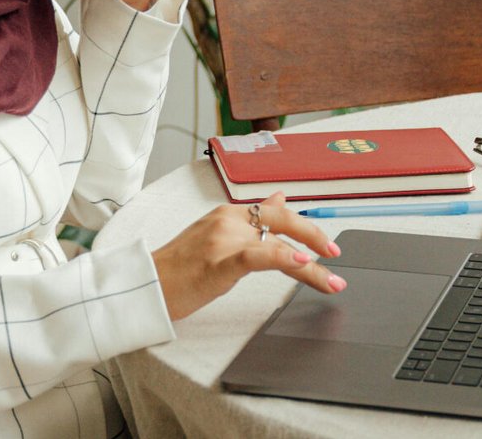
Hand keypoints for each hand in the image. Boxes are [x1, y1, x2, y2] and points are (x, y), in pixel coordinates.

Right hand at [151, 192, 345, 320]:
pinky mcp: (219, 263)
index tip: (326, 244)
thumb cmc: (178, 265)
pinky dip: (283, 258)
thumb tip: (280, 196)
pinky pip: (257, 255)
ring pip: (278, 244)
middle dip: (315, 236)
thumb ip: (250, 216)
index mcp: (227, 213)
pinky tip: (302, 262)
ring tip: (332, 280)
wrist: (144, 284)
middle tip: (336, 254)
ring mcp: (224, 241)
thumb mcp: (216, 232)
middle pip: (282, 220)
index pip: (275, 212)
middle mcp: (228, 221)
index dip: (305, 226)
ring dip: (311, 267)